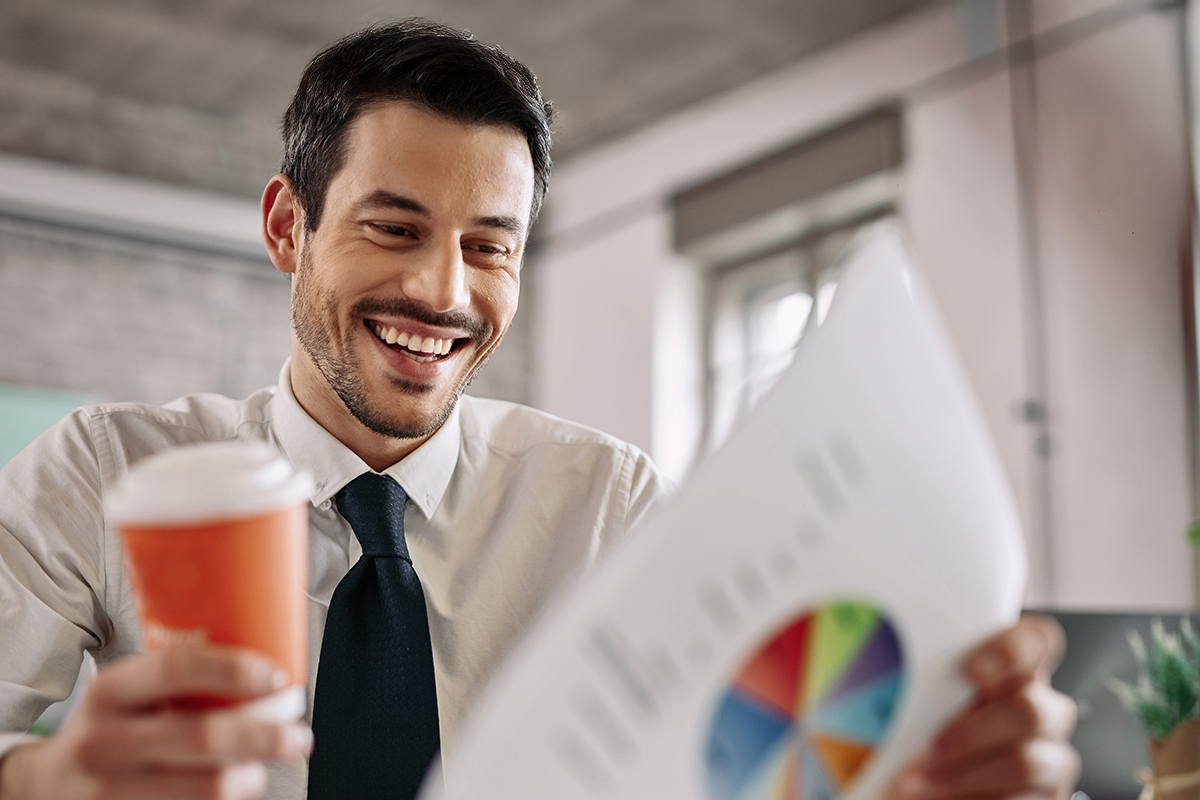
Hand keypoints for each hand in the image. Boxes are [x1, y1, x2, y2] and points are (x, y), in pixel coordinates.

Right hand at [0, 646, 312, 799]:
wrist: (45, 784)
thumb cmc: (107, 727)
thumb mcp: (125, 692)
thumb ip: (178, 681)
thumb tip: (269, 670)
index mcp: (110, 691)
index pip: (178, 668)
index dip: (235, 670)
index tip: (277, 677)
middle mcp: (105, 741)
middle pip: (203, 737)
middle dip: (265, 737)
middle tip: (298, 737)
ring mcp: (109, 791)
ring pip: (204, 788)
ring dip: (247, 778)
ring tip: (260, 770)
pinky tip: (231, 792)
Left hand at [891, 613, 1079, 799]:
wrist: (914, 788)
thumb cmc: (913, 742)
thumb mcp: (913, 705)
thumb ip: (921, 682)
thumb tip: (893, 672)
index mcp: (1012, 673)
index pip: (1037, 641)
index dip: (1011, 651)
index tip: (970, 671)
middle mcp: (1040, 711)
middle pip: (1031, 709)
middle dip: (971, 732)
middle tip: (928, 747)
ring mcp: (1050, 759)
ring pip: (1025, 761)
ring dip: (964, 773)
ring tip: (919, 781)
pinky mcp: (1048, 798)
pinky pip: (1023, 799)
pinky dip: (973, 797)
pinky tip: (938, 796)